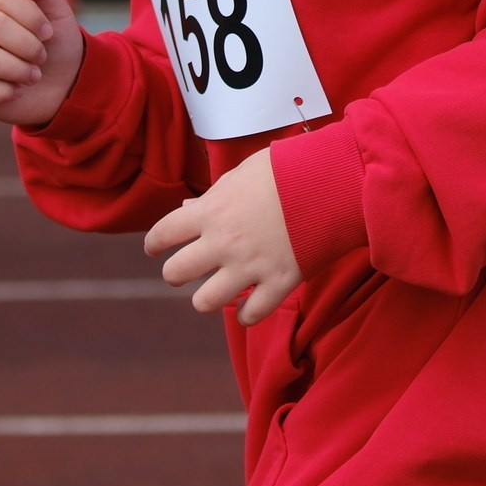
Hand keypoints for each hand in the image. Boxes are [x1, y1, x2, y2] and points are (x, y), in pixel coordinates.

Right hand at [0, 0, 83, 127]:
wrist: (66, 83)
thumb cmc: (56, 42)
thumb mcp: (58, 11)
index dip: (30, 15)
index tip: (48, 32)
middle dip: (28, 44)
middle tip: (42, 55)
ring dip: (19, 69)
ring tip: (33, 75)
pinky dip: (6, 91)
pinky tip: (17, 89)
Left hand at [145, 148, 303, 326]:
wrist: (332, 181)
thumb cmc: (287, 171)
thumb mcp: (242, 174)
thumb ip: (213, 195)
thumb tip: (187, 209)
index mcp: (211, 212)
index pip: (162, 234)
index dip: (153, 243)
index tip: (154, 249)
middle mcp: (223, 243)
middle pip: (176, 273)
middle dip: (176, 274)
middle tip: (184, 272)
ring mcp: (250, 266)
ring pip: (206, 302)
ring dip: (206, 299)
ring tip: (213, 293)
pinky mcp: (279, 283)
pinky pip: (251, 315)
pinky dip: (246, 315)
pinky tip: (247, 308)